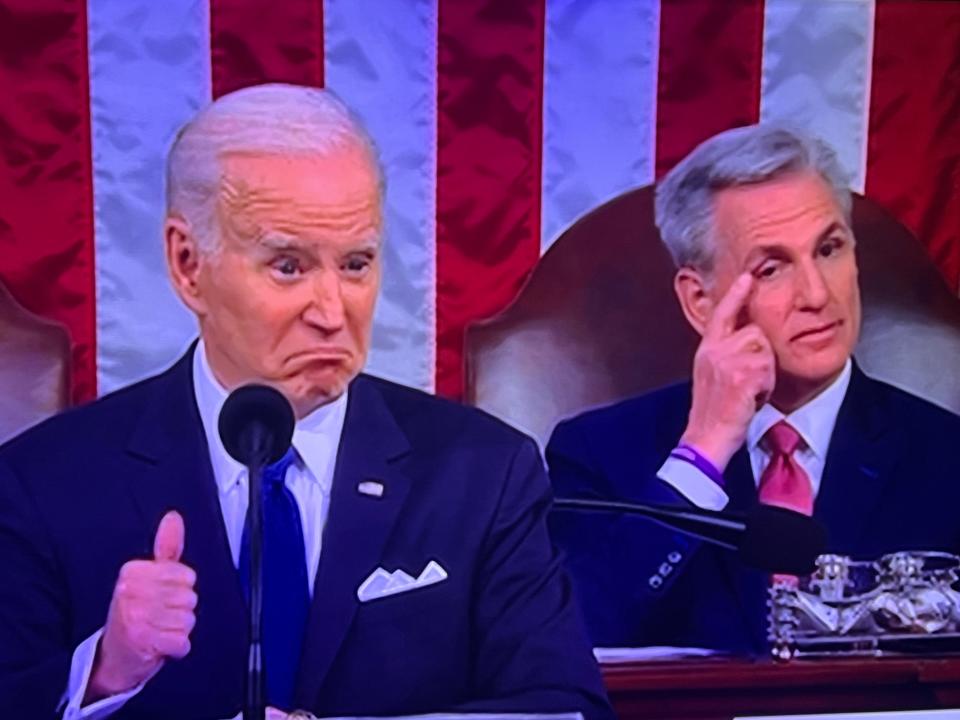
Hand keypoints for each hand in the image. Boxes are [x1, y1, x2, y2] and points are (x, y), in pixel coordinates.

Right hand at [86, 511, 197, 700]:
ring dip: (178, 630)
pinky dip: (176, 648)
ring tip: (157, 630)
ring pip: (188, 620)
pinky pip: (182, 642)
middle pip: (190, 598)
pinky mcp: (143, 642)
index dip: (180, 589)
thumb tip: (174, 517)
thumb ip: (166, 547)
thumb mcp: (148, 577)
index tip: (160, 597)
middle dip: (180, 611)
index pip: (187, 576)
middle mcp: (130, 592)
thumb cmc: (135, 614)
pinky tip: (159, 646)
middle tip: (158, 617)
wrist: (113, 657)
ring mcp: (135, 617)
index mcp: (132, 572)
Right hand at [681, 273, 775, 470]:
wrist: (705, 437)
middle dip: (761, 356)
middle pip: (756, 332)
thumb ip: (724, 353)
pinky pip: (768, 370)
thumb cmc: (713, 412)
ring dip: (765, 374)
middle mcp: (714, 351)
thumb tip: (745, 337)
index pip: (722, 314)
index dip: (735, 295)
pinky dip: (766, 388)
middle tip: (747, 383)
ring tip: (749, 392)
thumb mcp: (712, 375)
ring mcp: (727, 361)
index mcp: (706, 349)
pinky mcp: (742, 375)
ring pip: (765, 351)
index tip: (746, 277)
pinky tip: (751, 400)